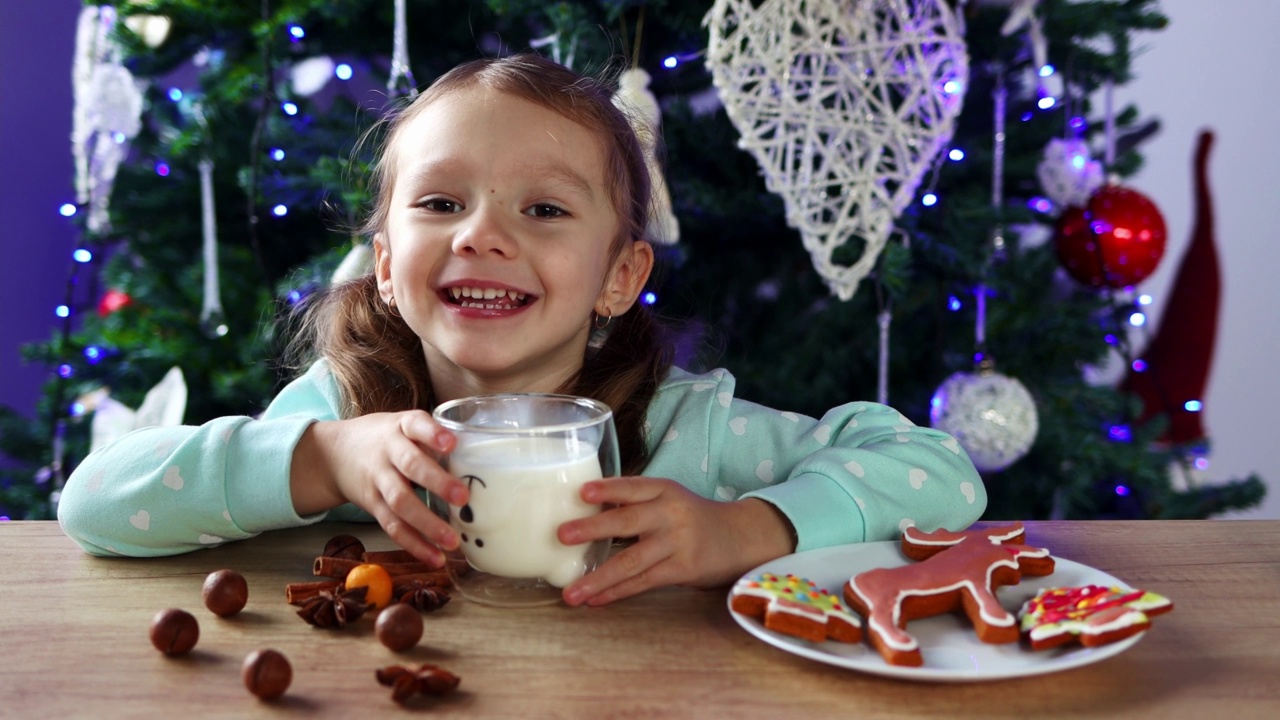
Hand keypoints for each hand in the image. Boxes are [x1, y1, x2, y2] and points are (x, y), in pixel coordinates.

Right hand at [291, 411, 469, 566]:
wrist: (334, 454)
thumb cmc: (386, 438)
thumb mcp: (404, 426)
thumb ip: (434, 438)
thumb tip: (483, 460)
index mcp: (401, 427)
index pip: (416, 425)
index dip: (433, 434)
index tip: (452, 443)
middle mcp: (388, 452)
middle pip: (410, 466)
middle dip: (437, 483)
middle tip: (463, 498)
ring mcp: (378, 479)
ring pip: (401, 502)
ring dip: (428, 524)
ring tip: (452, 541)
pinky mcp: (372, 505)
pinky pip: (393, 526)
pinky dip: (415, 544)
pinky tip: (435, 557)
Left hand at [557, 477, 794, 606]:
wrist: (738, 538)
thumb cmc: (690, 517)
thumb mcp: (668, 499)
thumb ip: (634, 502)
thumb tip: (580, 511)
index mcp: (664, 490)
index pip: (633, 486)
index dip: (608, 489)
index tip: (582, 493)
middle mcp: (671, 513)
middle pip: (628, 521)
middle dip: (593, 528)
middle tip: (562, 535)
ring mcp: (678, 543)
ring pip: (631, 561)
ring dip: (598, 578)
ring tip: (570, 593)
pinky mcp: (682, 569)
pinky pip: (643, 582)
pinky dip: (616, 592)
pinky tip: (594, 600)